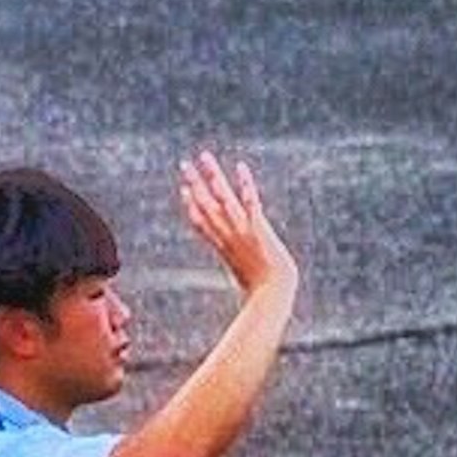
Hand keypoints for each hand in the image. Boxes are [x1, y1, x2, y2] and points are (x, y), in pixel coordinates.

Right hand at [176, 151, 294, 297]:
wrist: (273, 293)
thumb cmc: (262, 294)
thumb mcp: (246, 285)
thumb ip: (240, 283)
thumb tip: (235, 300)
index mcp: (223, 248)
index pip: (201, 223)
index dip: (190, 205)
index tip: (184, 189)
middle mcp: (228, 235)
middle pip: (206, 205)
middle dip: (195, 183)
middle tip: (184, 163)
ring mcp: (241, 230)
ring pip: (222, 198)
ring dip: (212, 176)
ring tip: (204, 156)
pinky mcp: (257, 227)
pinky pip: (248, 202)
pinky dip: (244, 185)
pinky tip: (240, 168)